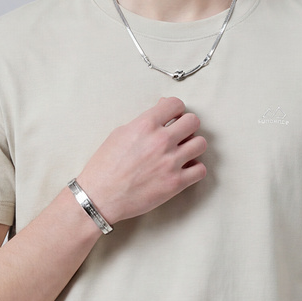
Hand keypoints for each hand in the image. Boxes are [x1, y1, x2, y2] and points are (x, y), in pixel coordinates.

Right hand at [77, 97, 206, 224]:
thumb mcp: (120, 134)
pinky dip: (195, 169)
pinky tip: (184, 169)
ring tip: (183, 152)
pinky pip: (200, 170)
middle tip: (180, 134)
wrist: (100, 196)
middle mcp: (161, 141)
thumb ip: (144, 122)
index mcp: (145, 125)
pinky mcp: (175, 183)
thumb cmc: (105, 167)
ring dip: (193, 146)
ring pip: (201, 144)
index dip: (176, 109)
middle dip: (187, 126)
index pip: (175, 104)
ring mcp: (170, 162)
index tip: (174, 116)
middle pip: (193, 122)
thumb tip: (161, 111)